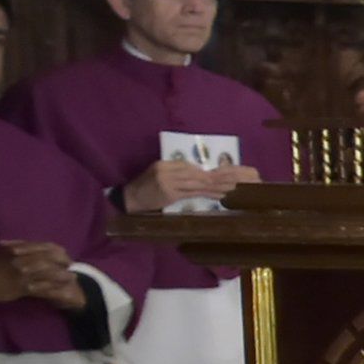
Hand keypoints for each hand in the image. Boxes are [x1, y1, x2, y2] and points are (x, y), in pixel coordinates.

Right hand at [0, 241, 82, 309]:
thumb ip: (11, 246)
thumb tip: (18, 243)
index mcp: (17, 249)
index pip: (43, 247)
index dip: (56, 251)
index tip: (63, 253)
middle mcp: (22, 259)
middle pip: (49, 259)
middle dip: (62, 262)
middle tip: (70, 265)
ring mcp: (23, 274)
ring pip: (48, 274)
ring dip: (62, 276)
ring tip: (72, 278)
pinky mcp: (22, 288)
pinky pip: (42, 289)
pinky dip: (54, 290)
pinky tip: (62, 291)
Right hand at [124, 158, 244, 212]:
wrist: (130, 198)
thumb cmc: (145, 185)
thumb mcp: (157, 172)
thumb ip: (174, 171)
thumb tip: (197, 172)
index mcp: (163, 164)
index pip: (187, 165)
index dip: (203, 170)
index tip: (219, 173)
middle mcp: (166, 172)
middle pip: (194, 174)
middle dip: (214, 177)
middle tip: (232, 179)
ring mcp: (168, 184)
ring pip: (196, 184)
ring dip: (214, 186)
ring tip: (230, 188)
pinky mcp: (170, 195)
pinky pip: (192, 194)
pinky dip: (206, 194)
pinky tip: (218, 195)